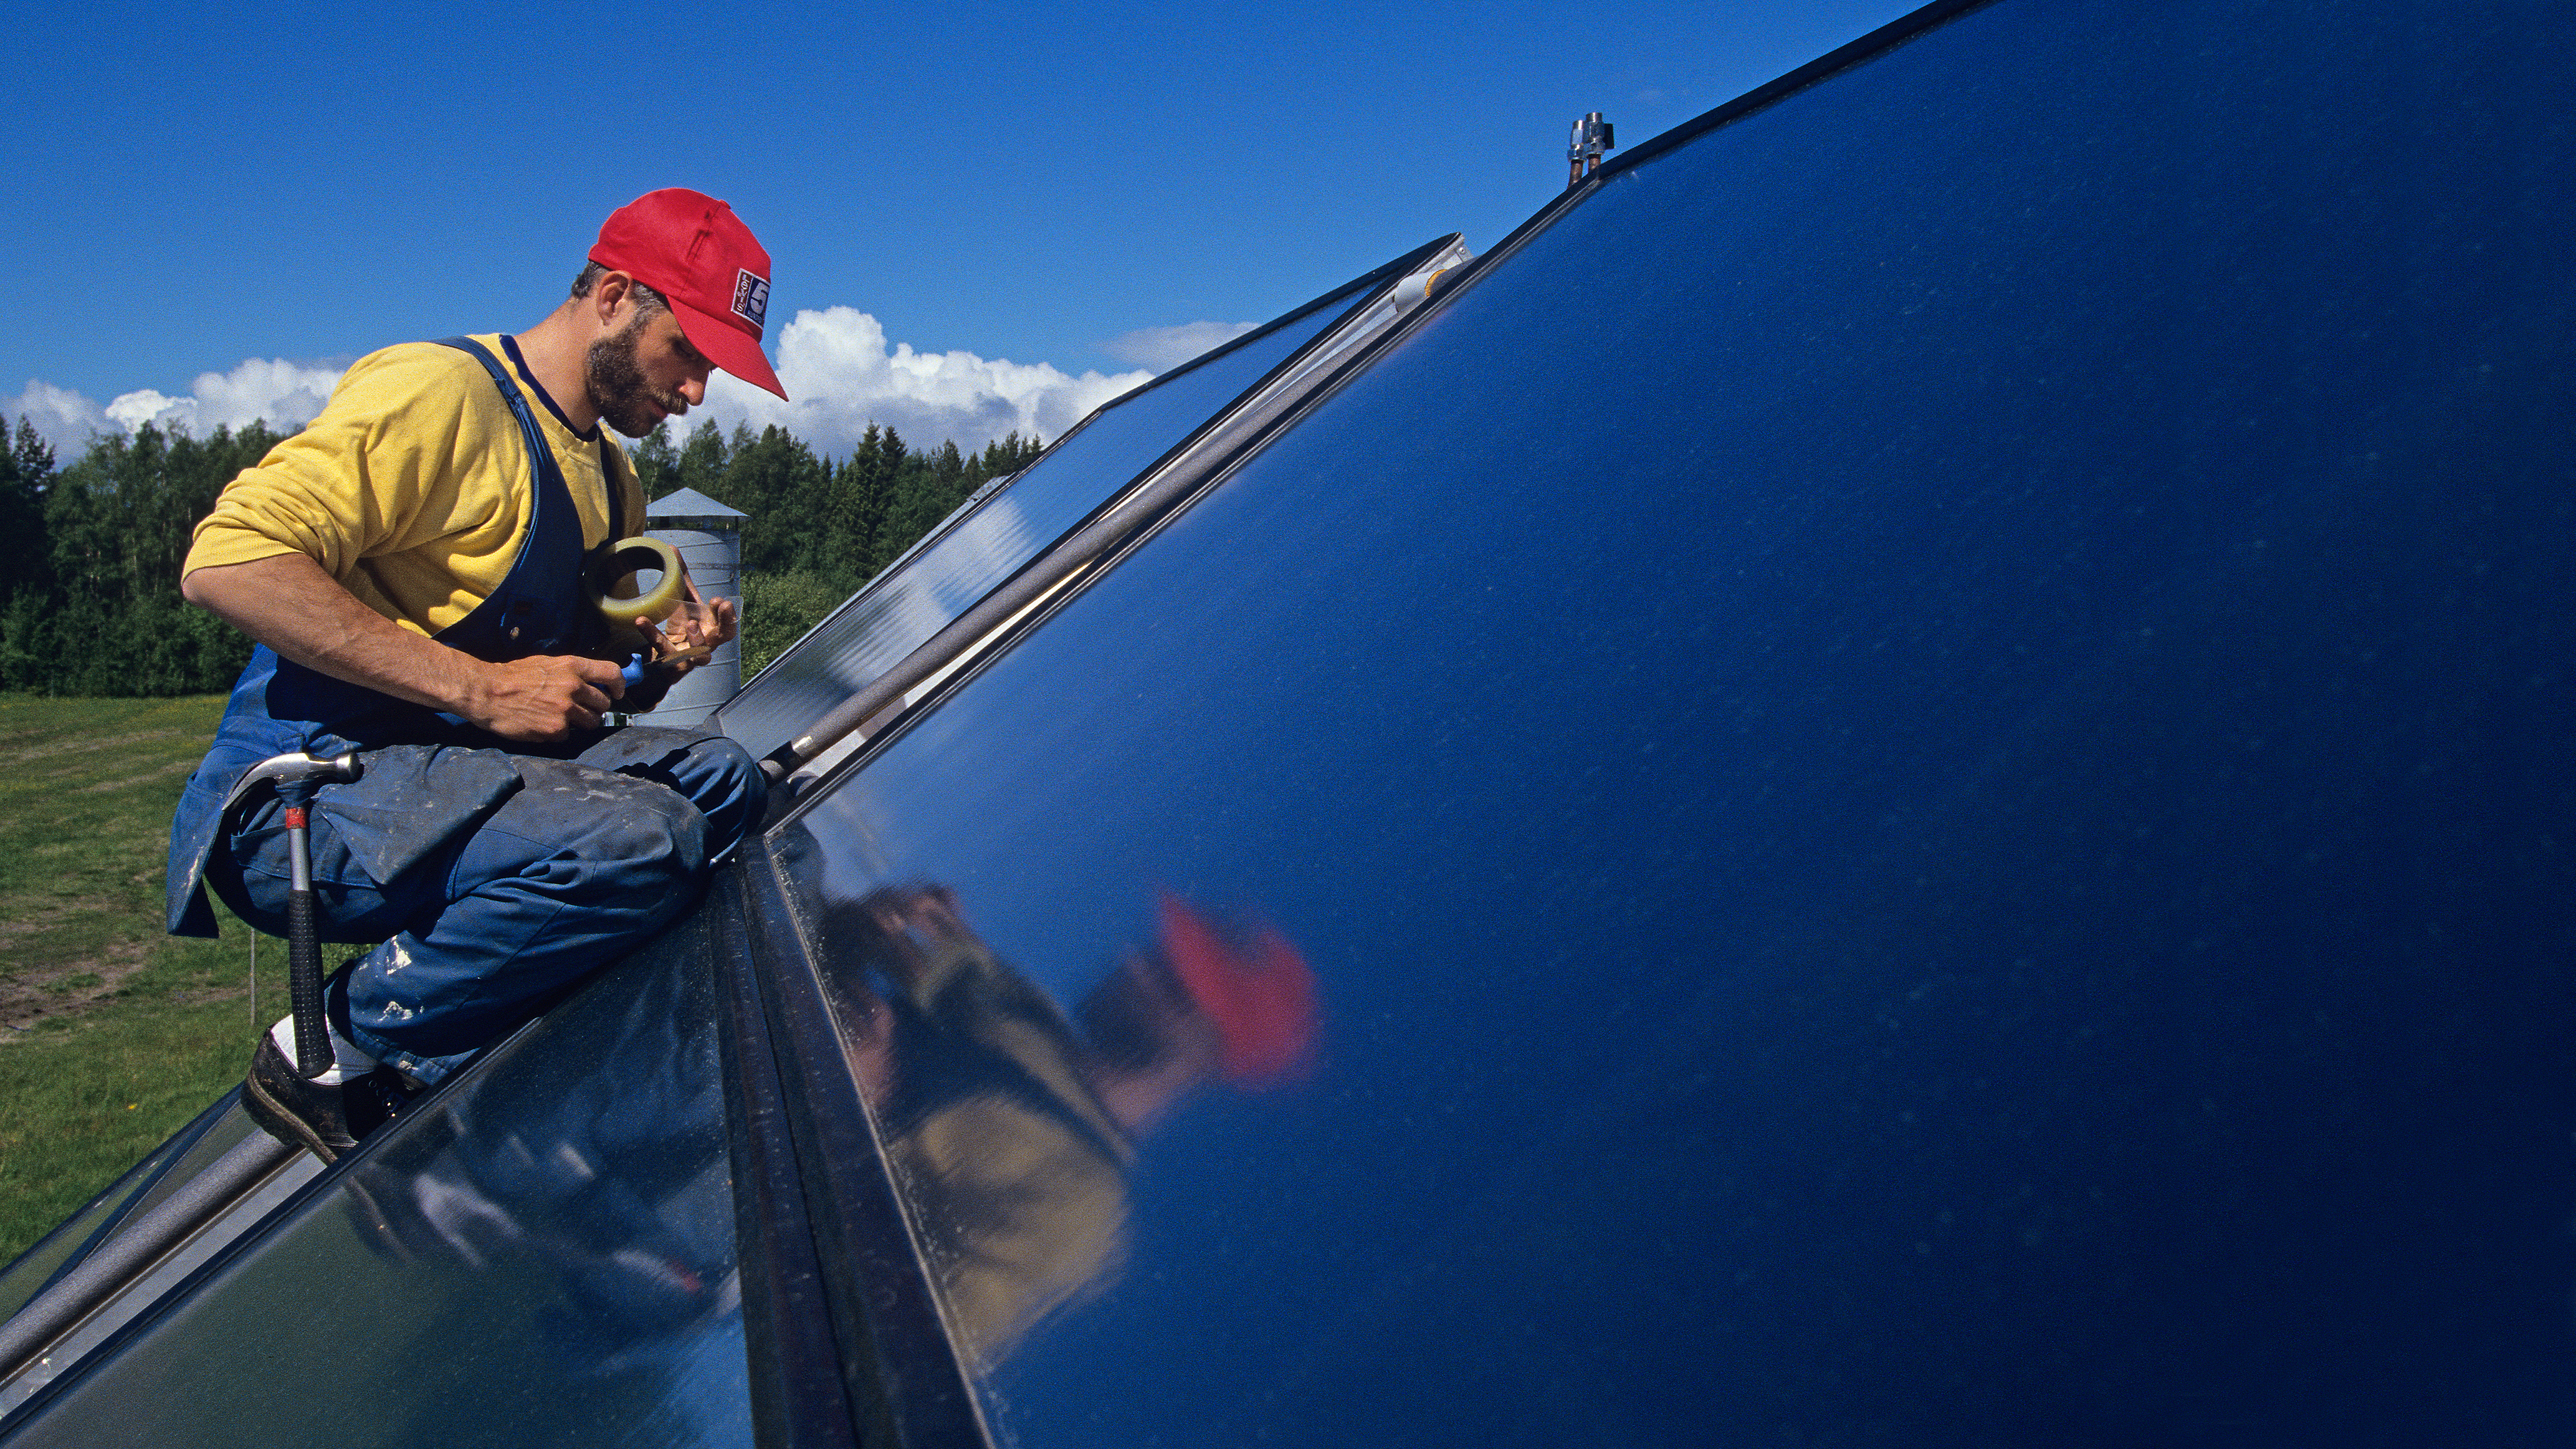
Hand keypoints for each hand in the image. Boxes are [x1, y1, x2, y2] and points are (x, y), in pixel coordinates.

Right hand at [465, 654, 625, 740]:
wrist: (487, 692)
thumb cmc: (513, 676)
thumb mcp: (547, 663)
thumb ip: (571, 672)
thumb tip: (591, 682)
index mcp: (572, 666)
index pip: (612, 673)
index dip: (619, 685)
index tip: (617, 693)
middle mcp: (573, 686)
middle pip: (604, 703)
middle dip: (595, 708)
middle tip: (580, 709)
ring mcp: (566, 709)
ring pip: (591, 722)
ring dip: (580, 723)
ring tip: (561, 718)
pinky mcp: (556, 729)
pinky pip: (568, 735)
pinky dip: (557, 733)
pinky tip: (542, 724)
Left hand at [635, 575, 734, 672]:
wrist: (664, 655)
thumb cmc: (680, 627)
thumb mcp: (683, 601)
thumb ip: (680, 577)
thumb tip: (672, 548)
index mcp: (712, 628)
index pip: (727, 622)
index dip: (727, 613)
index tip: (721, 599)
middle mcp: (707, 643)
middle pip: (724, 636)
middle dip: (726, 621)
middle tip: (722, 604)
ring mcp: (691, 656)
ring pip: (702, 654)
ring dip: (698, 639)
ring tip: (691, 623)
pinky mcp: (672, 663)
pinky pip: (663, 649)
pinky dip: (652, 634)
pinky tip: (641, 620)